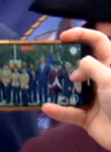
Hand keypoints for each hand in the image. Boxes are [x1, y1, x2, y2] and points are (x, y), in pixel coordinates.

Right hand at [43, 28, 110, 148]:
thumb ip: (91, 67)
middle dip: (67, 63)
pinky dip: (59, 111)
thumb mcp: (109, 79)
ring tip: (46, 85)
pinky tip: (47, 107)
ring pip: (73, 89)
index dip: (81, 35)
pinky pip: (70, 112)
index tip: (62, 37)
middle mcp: (103, 80)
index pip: (99, 42)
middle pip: (82, 65)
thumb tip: (78, 66)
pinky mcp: (88, 117)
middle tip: (53, 64)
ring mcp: (95, 98)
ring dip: (60, 88)